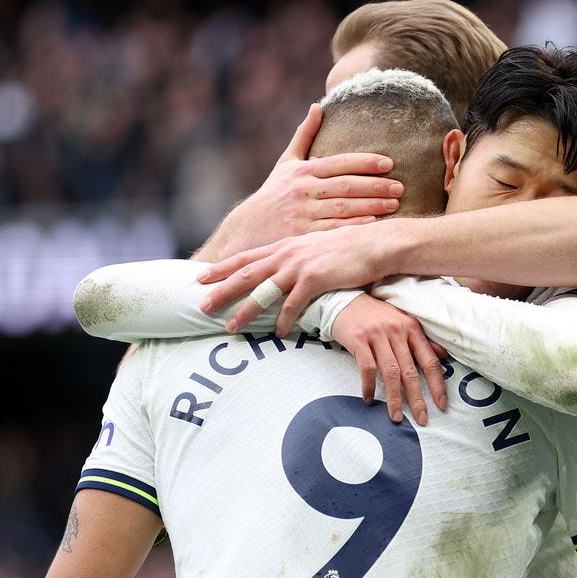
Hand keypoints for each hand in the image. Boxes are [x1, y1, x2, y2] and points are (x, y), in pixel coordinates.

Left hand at [198, 222, 391, 334]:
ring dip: (245, 311)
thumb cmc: (350, 248)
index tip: (200, 276)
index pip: (246, 257)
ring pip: (263, 292)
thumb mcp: (317, 248)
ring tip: (230, 327)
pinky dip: (284, 320)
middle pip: (246, 274)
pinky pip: (293, 305)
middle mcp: (287, 254)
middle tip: (201, 305)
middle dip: (221, 290)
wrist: (376, 244)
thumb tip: (287, 273)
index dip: (221, 267)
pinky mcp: (315, 279)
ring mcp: (300, 266)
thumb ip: (298, 258)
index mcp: (285, 245)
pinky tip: (278, 333)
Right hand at [204, 104, 402, 256]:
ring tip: (395, 204)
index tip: (389, 163)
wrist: (246, 230)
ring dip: (371, 206)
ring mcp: (303, 214)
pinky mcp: (302, 236)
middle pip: (346, 186)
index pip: (339, 163)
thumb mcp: (286, 163)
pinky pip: (333, 230)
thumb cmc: (273, 195)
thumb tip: (318, 106)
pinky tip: (374, 225)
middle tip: (400, 186)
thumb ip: (304, 135)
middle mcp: (303, 190)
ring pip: (343, 208)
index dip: (365, 162)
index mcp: (303, 171)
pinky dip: (354, 227)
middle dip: (375, 186)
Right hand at [331, 295, 448, 425]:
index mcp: (412, 328)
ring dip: (394, 398)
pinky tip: (369, 399)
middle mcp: (397, 331)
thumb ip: (421, 340)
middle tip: (422, 419)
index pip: (430, 361)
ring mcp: (378, 336)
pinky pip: (367, 368)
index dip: (437, 385)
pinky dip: (369, 386)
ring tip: (397, 417)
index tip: (442, 404)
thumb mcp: (402, 322)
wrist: (345, 299)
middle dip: (417, 399)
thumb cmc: (376, 314)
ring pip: (390, 373)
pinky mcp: (359, 340)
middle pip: (411, 371)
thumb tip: (442, 356)